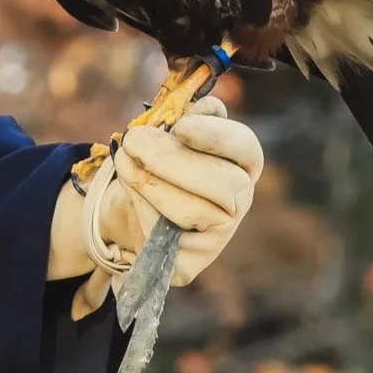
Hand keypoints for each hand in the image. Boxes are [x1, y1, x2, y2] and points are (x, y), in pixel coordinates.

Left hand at [48, 97, 263, 317]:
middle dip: (171, 160)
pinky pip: (165, 238)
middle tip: (133, 140)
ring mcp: (218, 238)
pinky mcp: (189, 266)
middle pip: (222, 185)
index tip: (181, 126)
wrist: (132, 204)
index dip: (217, 137)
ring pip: (190, 211)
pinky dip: (141, 210)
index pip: (247, 150)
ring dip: (148, 182)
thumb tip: (191, 107)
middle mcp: (239, 202)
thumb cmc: (158, 160)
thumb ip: (182, 113)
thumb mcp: (168, 129)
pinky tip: (131, 193)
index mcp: (241, 164)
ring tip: (125, 161)